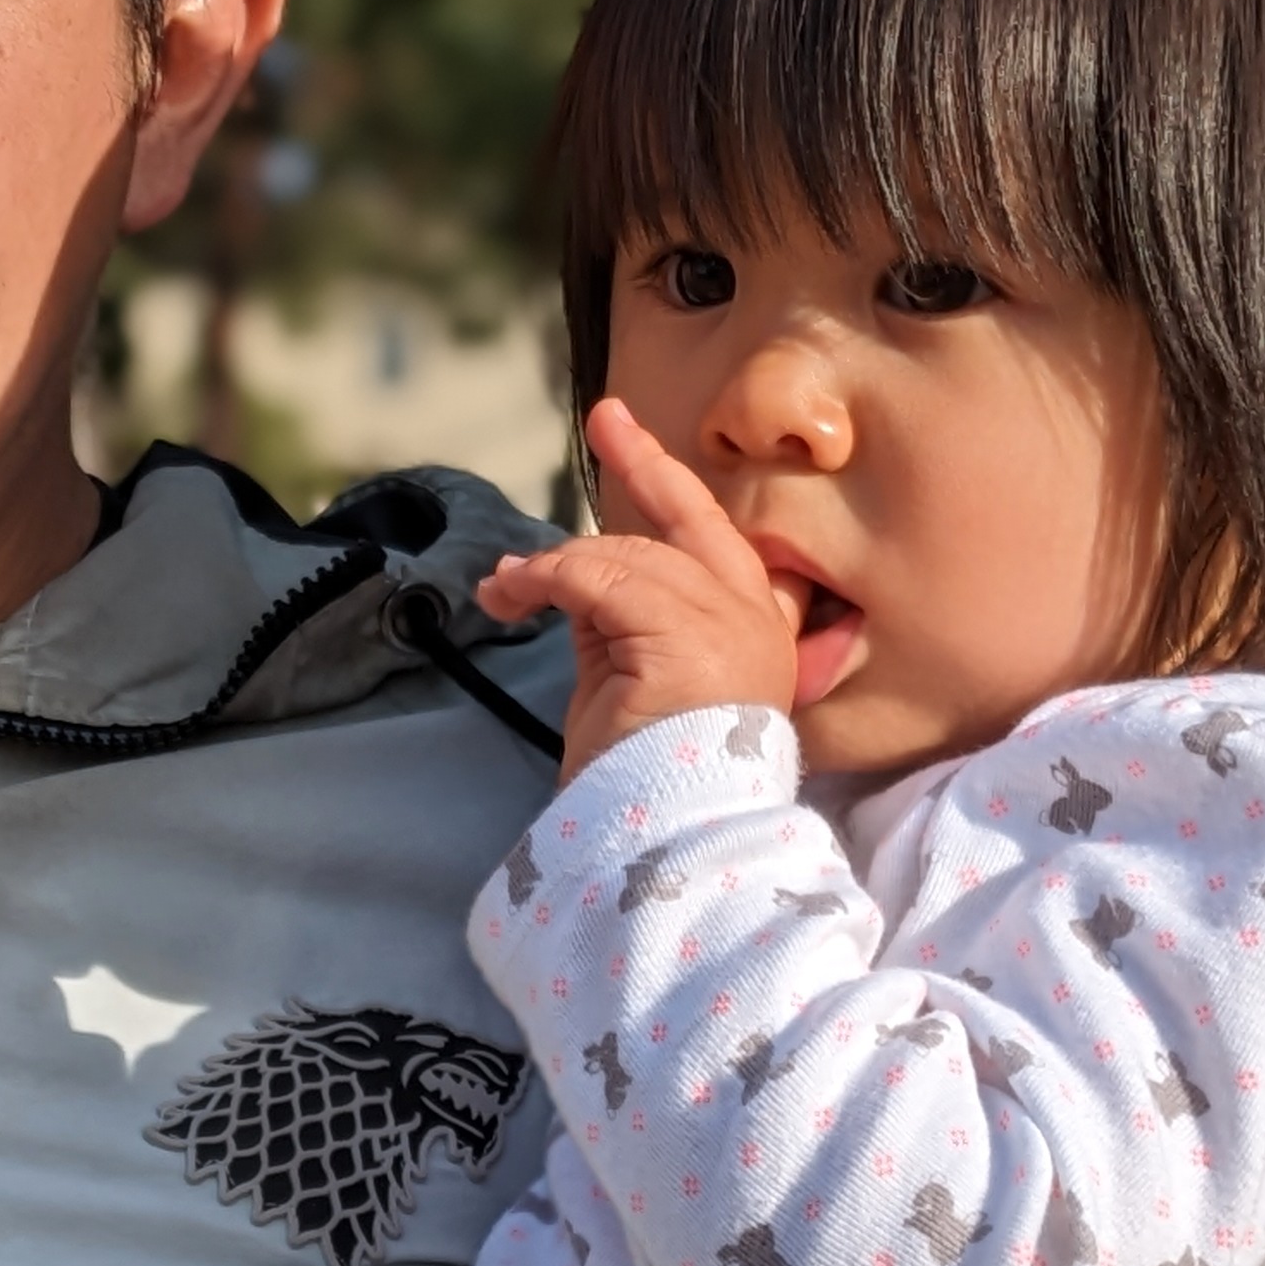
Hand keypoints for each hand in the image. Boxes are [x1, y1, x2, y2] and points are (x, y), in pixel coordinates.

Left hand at [480, 398, 799, 776]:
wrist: (661, 840)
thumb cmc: (642, 783)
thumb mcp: (632, 683)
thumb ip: (621, 625)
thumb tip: (581, 581)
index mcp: (756, 639)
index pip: (715, 540)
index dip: (668, 482)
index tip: (623, 428)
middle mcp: (757, 624)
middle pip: (682, 530)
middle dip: (634, 474)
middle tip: (600, 426)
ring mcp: (729, 624)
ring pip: (630, 555)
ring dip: (555, 569)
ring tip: (507, 593)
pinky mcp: (685, 631)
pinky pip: (597, 577)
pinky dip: (544, 580)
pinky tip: (512, 596)